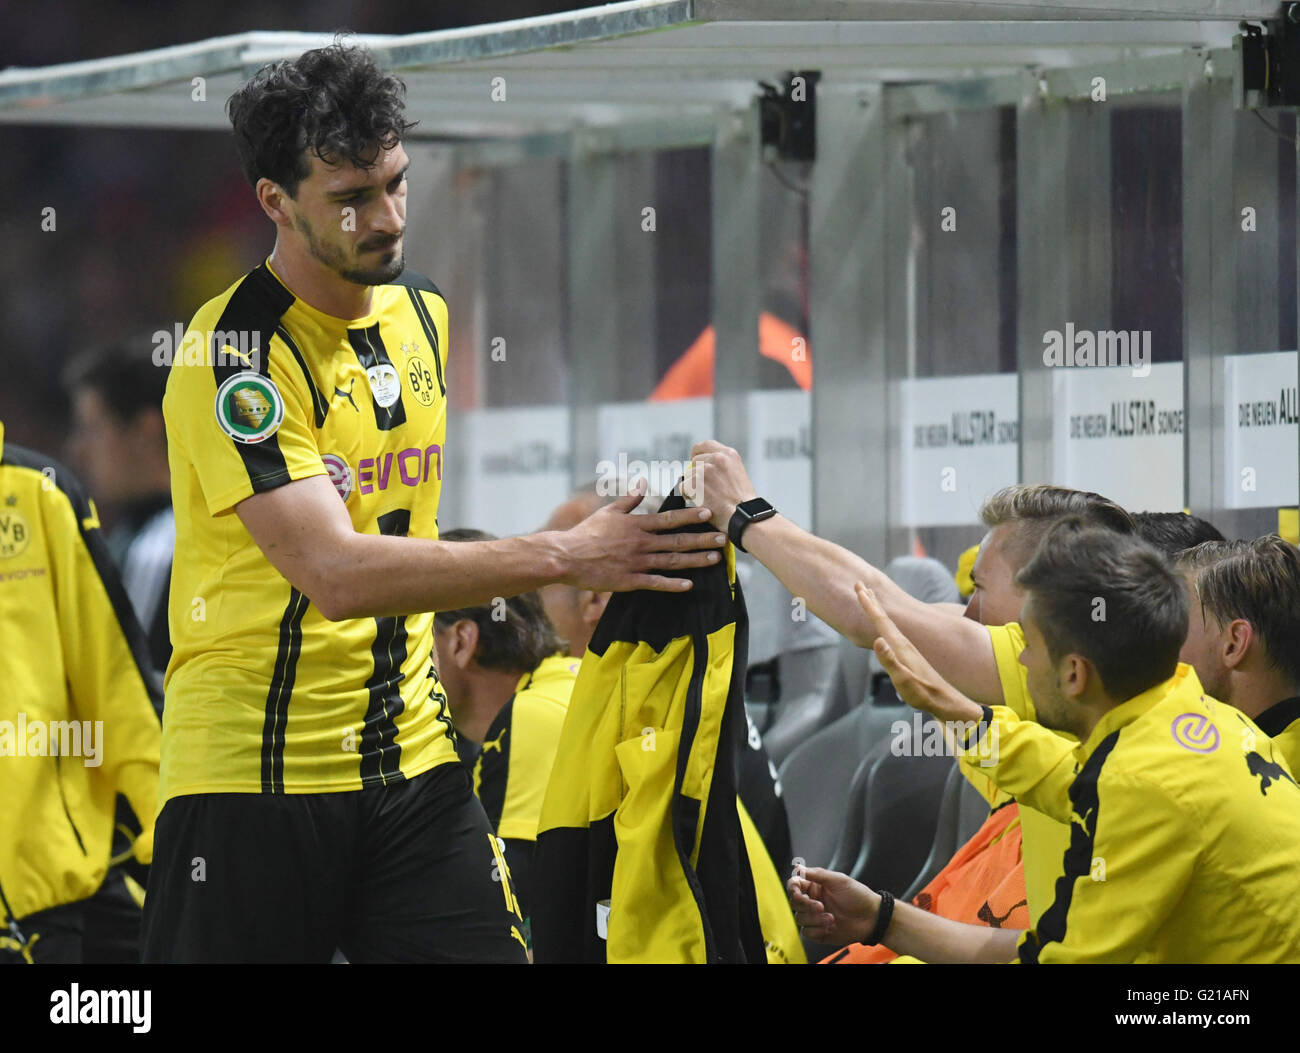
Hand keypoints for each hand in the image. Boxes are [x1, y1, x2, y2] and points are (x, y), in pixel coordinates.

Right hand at [558, 477, 725, 592]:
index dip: (690, 516)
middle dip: (702, 539)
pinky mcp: (630, 581)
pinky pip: (655, 582)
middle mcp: (641, 543)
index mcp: (636, 525)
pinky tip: (689, 585)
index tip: (709, 512)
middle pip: (677, 541)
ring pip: (672, 561)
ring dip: (695, 560)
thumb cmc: (587, 533)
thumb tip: (643, 481)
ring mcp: (637, 563)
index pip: (669, 519)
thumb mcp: (609, 512)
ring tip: (715, 558)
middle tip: (724, 537)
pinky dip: (672, 584)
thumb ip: (629, 499)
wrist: (567, 557)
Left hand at [687, 440, 757, 529]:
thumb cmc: (743, 503)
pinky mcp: (696, 481)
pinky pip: (683, 488)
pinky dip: (688, 497)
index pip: (705, 445)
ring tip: (707, 499)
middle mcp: (718, 457)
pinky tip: (701, 503)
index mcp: (729, 454)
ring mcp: (706, 469)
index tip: (695, 462)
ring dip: (693, 487)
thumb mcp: (738, 475)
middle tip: (702, 489)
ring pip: (688, 475)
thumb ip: (723, 466)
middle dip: (695, 474)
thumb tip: (705, 466)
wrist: (745, 517)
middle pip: (694, 461)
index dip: (697, 454)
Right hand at [788, 865, 879, 944]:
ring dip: (814, 919)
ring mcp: (815, 917)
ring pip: (800, 918)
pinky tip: (831, 927)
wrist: (872, 918)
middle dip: (806, 905)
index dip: (793, 889)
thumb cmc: (858, 896)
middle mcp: (813, 901)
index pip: (794, 885)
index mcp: (815, 886)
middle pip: (795, 903)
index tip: (799, 892)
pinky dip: (816, 930)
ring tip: (832, 918)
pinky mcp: (819, 932)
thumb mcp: (839, 880)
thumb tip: (798, 868)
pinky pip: (806, 933)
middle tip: (821, 906)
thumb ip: (817, 874)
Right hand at [855, 583, 983, 722]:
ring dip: (876, 609)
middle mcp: (903, 642)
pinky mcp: (907, 653)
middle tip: (859, 583)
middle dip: (871, 600)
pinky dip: (883, 622)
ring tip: (870, 597)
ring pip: (887, 622)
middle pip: (884, 617)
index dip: (869, 605)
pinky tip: (883, 625)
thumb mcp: (903, 680)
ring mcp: (906, 647)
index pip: (881, 621)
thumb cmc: (922, 693)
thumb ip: (890, 661)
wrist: (944, 700)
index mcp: (900, 646)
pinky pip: (890, 631)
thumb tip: (878, 640)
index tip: (859, 588)